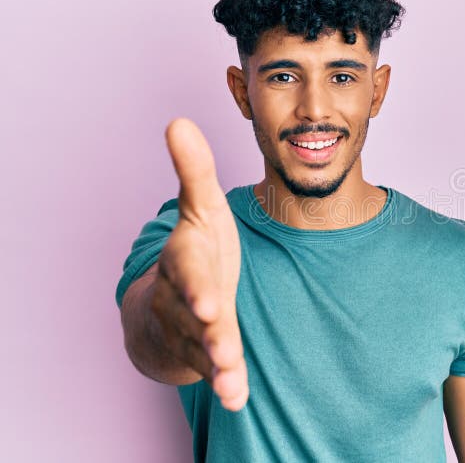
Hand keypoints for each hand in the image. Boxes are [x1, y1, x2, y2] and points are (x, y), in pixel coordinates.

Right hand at [150, 117, 247, 410]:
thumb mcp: (201, 210)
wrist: (172, 296)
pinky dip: (225, 383)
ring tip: (231, 380)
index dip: (195, 282)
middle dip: (206, 324)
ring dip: (216, 362)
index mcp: (186, 259)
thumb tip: (179, 120)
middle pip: (193, 311)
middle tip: (219, 336)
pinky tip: (238, 398)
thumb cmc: (195, 249)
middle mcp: (184, 295)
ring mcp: (192, 328)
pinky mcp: (204, 351)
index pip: (188, 269)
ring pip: (201, 345)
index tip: (208, 298)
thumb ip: (195, 172)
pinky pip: (213, 369)